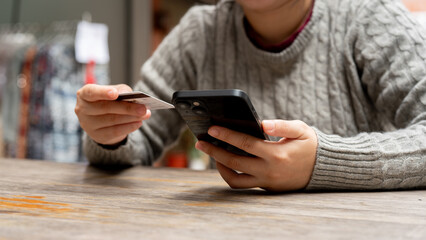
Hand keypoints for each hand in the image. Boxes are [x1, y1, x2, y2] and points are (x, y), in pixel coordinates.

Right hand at [75, 84, 150, 144]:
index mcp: (84, 95)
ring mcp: (88, 125)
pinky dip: (129, 127)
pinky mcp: (97, 136)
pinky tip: (138, 123)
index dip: (103, 92)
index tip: (116, 94)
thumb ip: (121, 90)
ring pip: (112, 120)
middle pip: (106, 108)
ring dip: (131, 117)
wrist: (102, 120)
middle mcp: (83, 110)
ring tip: (145, 114)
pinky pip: (115, 132)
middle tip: (143, 108)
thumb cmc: (108, 101)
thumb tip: (129, 95)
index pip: (91, 92)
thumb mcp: (113, 92)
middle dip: (127, 108)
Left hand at [195, 120, 316, 191]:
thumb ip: (282, 125)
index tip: (212, 129)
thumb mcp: (301, 130)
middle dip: (214, 151)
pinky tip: (225, 163)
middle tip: (201, 142)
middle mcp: (268, 171)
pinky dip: (230, 174)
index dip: (227, 136)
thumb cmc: (310, 146)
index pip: (245, 144)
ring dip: (219, 167)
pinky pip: (242, 185)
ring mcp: (266, 182)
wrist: (322, 170)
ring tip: (212, 153)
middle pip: (234, 162)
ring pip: (234, 179)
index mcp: (276, 154)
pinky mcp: (265, 188)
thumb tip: (262, 123)